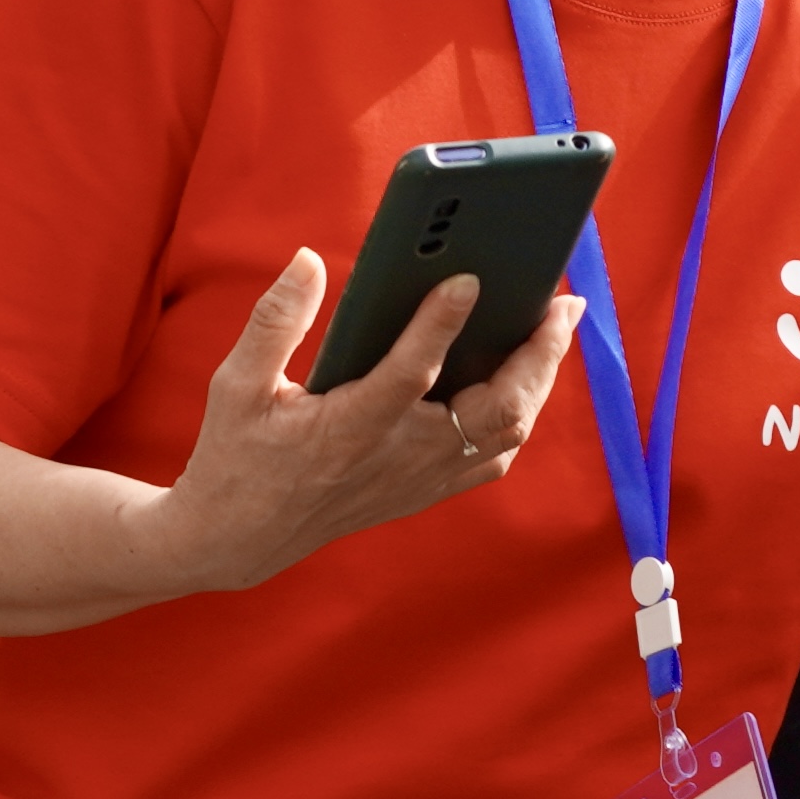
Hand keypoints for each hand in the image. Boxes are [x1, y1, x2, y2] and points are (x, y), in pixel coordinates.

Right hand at [132, 253, 581, 595]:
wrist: (238, 538)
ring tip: (554, 328)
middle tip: (563, 301)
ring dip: (540, 380)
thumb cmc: (237, 454)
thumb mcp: (237, 384)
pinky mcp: (426, 490)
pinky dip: (521, 412)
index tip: (468, 278)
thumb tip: (309, 260)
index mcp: (349, 428)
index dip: (440, 325)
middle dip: (539, 354)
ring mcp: (420, 478)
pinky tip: (526, 375)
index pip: (410, 373)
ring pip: (507, 432)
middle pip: (495, 410)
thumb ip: (276, 321)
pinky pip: (494, 454)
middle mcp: (397, 457)